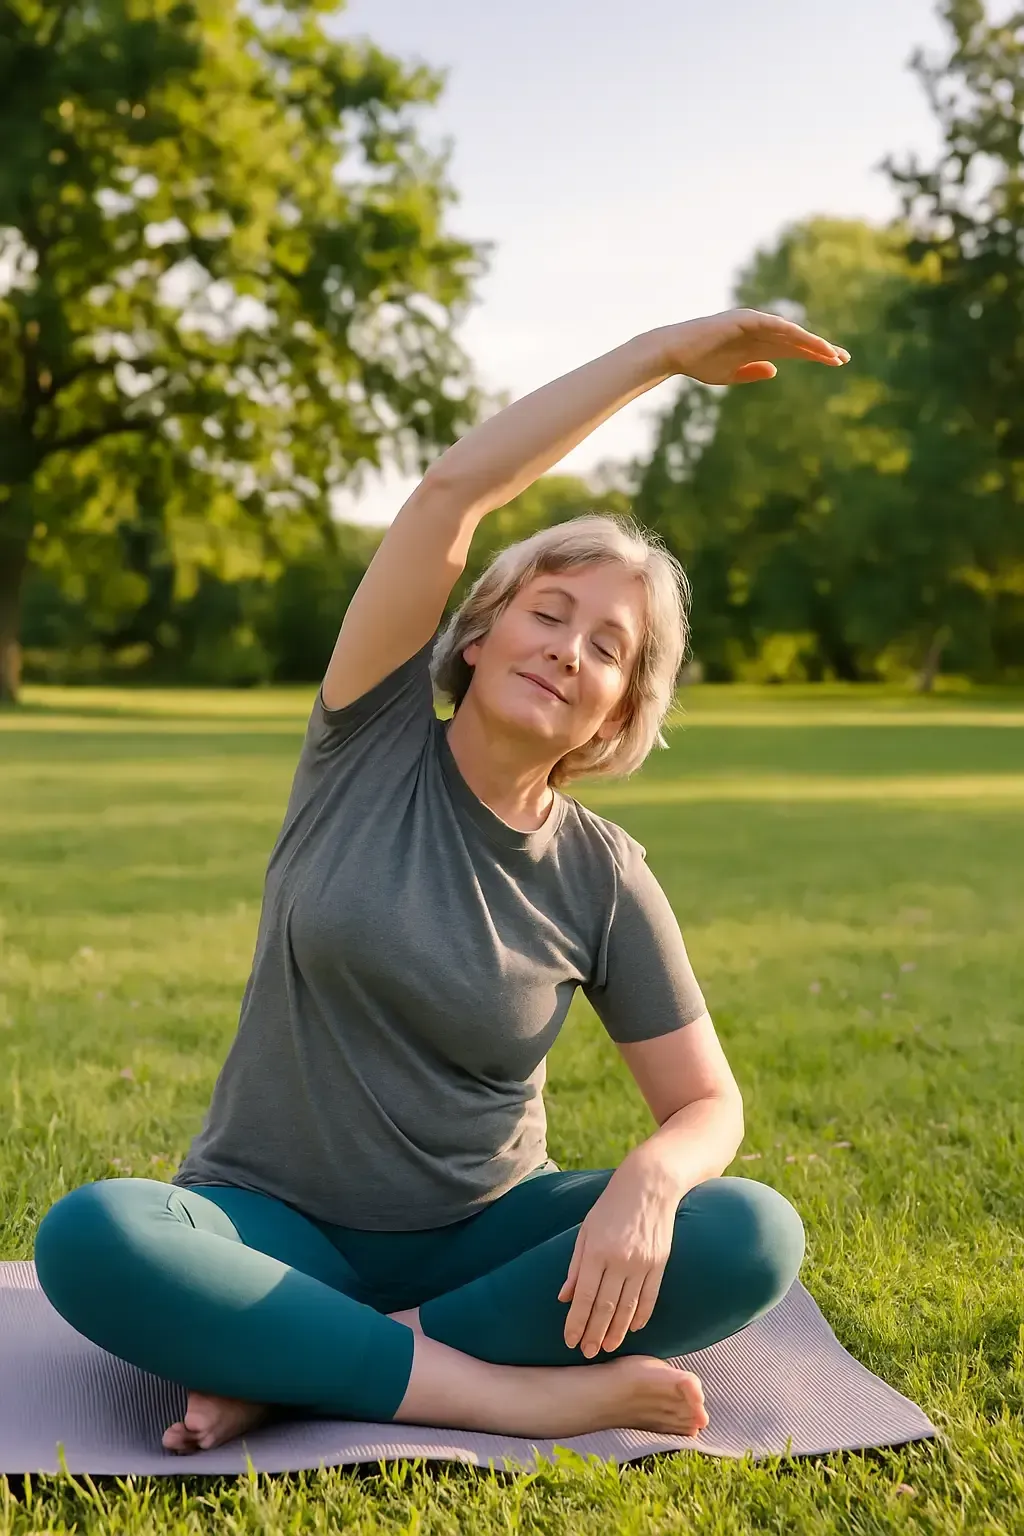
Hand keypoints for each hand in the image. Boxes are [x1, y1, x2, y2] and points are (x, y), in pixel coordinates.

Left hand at [558, 1163, 679, 1357]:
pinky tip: (631, 1329)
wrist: (649, 1185)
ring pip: (628, 1308)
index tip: (570, 1341)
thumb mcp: (586, 1230)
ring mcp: (642, 1264)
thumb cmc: (611, 1206)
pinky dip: (640, 1316)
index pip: (584, 1297)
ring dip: (616, 1332)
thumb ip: (576, 1266)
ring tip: (607, 1348)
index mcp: (597, 1251)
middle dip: (594, 1334)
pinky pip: (650, 1298)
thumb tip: (565, 1298)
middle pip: (605, 1308)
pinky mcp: (660, 1264)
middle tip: (587, 1352)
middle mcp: (620, 1261)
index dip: (576, 1322)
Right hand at [659, 308, 849, 385]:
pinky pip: (774, 326)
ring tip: (831, 353)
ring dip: (811, 343)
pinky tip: (808, 341)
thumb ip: (752, 372)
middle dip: (820, 349)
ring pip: (789, 333)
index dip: (814, 354)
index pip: (793, 349)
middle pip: (797, 340)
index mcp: (758, 345)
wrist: (674, 352)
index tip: (836, 362)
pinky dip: (791, 333)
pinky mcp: (744, 318)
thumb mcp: (730, 374)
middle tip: (844, 358)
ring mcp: (753, 323)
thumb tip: (776, 369)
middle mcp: (760, 331)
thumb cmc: (698, 363)